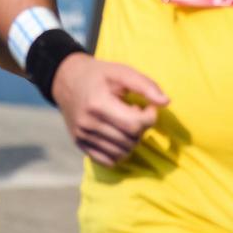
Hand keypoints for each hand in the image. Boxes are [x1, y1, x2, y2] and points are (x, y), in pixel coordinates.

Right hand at [51, 53, 168, 166]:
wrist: (66, 79)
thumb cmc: (99, 75)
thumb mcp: (121, 72)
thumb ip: (145, 85)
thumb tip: (166, 102)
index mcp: (98, 104)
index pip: (135, 125)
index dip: (150, 117)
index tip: (147, 106)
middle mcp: (88, 123)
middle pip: (130, 140)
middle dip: (141, 128)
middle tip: (134, 112)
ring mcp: (82, 136)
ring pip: (122, 153)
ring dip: (131, 141)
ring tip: (124, 122)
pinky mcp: (79, 144)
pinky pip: (109, 161)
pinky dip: (119, 152)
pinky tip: (117, 134)